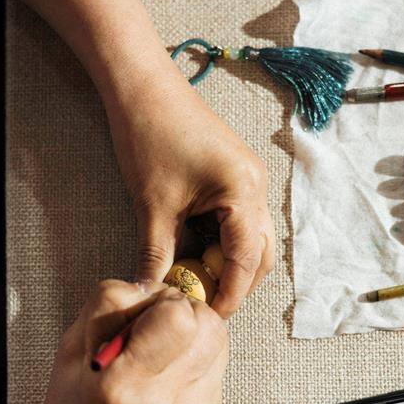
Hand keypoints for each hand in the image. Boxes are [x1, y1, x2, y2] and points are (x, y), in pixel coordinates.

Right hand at [28, 279, 227, 403]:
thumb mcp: (70, 351)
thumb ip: (110, 307)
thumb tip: (152, 286)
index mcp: (123, 385)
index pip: (177, 314)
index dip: (159, 303)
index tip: (139, 315)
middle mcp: (166, 400)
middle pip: (207, 320)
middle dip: (181, 311)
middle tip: (150, 329)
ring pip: (219, 334)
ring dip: (193, 329)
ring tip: (160, 347)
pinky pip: (218, 357)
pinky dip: (197, 352)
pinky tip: (168, 368)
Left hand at [106, 75, 275, 318]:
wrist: (142, 86)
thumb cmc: (149, 135)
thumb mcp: (152, 206)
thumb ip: (156, 255)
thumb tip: (149, 293)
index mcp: (244, 192)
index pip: (246, 260)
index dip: (230, 294)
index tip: (210, 317)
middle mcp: (257, 186)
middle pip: (261, 253)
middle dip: (237, 282)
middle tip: (206, 303)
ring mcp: (251, 179)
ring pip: (252, 237)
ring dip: (230, 262)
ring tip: (199, 280)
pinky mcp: (237, 174)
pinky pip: (240, 219)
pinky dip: (223, 241)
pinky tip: (196, 251)